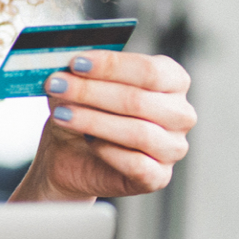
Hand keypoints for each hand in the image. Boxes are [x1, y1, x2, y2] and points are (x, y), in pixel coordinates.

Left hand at [11, 50, 195, 201]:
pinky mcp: (159, 176)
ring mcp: (173, 147)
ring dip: (93, 121)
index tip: (77, 63)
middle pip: (140, 100)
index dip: (112, 66)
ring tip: (62, 114)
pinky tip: (87, 141)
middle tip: (58, 86)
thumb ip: (81, 70)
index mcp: (172, 81)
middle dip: (92, 92)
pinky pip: (136, 164)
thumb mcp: (79, 84)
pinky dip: (106, 150)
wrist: (69, 154)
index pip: (151, 70)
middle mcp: (180, 114)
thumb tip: (70, 62)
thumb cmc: (83, 111)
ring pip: (138, 133)